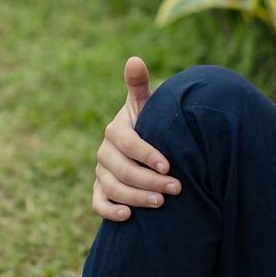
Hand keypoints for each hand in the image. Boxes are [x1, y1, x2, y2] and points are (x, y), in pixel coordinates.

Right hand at [92, 55, 181, 221]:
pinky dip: (109, 211)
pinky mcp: (101, 190)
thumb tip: (134, 59)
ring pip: (113, 188)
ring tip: (161, 203)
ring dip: (137, 197)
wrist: (149, 144)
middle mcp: (105, 152)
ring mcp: (102, 172)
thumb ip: (139, 85)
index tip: (169, 165)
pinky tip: (128, 216)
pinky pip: (98, 203)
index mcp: (115, 129)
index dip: (146, 154)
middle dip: (149, 180)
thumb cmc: (152, 121)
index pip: (127, 143)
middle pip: (121, 170)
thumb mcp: (147, 103)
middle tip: (177, 188)